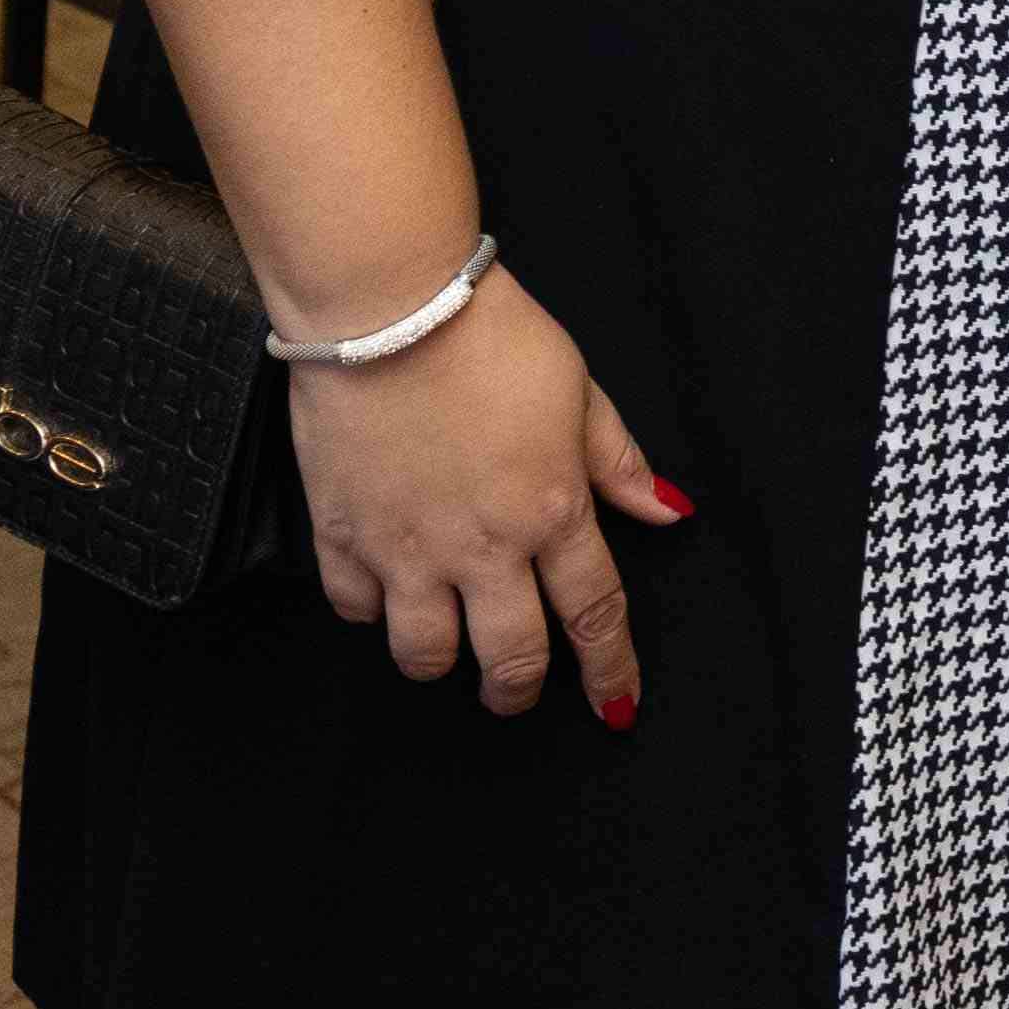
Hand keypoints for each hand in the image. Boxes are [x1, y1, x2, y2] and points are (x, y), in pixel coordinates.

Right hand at [289, 264, 686, 722]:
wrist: (391, 306)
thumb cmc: (490, 336)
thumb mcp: (579, 390)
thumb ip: (618, 463)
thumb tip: (667, 512)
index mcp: (551, 511)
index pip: (594, 615)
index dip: (610, 669)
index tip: (616, 702)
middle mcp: (482, 546)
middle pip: (510, 656)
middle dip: (518, 689)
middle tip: (514, 690)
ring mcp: (406, 547)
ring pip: (425, 653)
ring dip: (442, 663)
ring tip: (449, 647)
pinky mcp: (340, 535)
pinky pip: (355, 609)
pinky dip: (373, 614)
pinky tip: (386, 595)